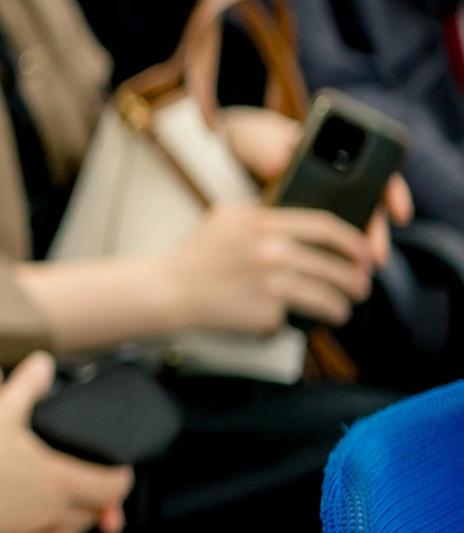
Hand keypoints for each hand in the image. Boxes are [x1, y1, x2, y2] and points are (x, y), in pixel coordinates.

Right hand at [0, 354, 130, 532]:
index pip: (112, 488)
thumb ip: (25, 387)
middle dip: (100, 503)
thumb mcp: (0, 411)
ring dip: (74, 522)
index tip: (120, 471)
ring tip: (67, 509)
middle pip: (94, 515)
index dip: (122, 479)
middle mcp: (51, 512)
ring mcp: (29, 531)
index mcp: (60, 480)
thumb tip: (42, 364)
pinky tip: (36, 529)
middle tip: (97, 490)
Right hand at [164, 201, 377, 332]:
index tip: (364, 252)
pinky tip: (303, 321)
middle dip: (355, 279)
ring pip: (326, 296)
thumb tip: (300, 213)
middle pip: (333, 265)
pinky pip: (298, 316)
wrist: (168, 290)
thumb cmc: (196, 255)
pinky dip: (303, 321)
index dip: (353, 241)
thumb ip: (262, 211)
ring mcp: (270, 282)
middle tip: (360, 285)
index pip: (325, 227)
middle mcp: (270, 250)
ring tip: (342, 309)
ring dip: (341, 305)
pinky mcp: (266, 311)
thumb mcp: (225, 217)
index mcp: (263, 222)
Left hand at [220, 107, 410, 255]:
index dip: (392, 193)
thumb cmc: (251, 142)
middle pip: (368, 207)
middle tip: (376, 255)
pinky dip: (331, 256)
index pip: (377, 171)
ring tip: (360, 272)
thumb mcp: (257, 138)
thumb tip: (279, 163)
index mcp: (334, 153)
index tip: (399, 213)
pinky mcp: (305, 225)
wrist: (229, 157)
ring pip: (350, 228)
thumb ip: (267, 147)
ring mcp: (323, 204)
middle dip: (376, 233)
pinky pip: (324, 241)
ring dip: (357, 250)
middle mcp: (337, 181)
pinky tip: (330, 273)